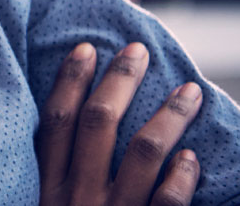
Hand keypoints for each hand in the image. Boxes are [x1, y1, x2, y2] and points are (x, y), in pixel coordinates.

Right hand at [37, 42, 201, 205]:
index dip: (70, 81)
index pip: (57, 121)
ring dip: (170, 116)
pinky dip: (182, 175)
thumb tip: (70, 128)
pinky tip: (191, 158)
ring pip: (143, 151)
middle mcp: (78, 195)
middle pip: (98, 122)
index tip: (86, 50)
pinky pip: (168, 200)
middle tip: (138, 51)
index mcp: (48, 187)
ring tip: (189, 93)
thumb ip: (56, 178)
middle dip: (119, 80)